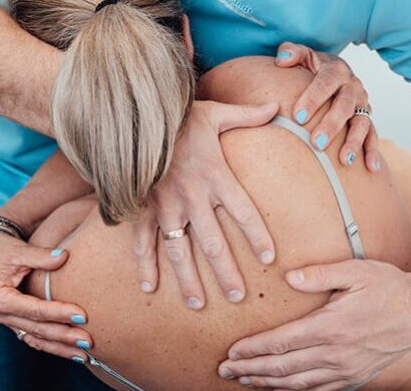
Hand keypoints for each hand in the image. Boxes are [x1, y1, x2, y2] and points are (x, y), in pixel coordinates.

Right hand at [0, 233, 91, 360]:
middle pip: (37, 329)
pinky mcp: (15, 323)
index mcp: (0, 298)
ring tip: (85, 355)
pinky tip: (71, 353)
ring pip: (36, 339)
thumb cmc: (1, 251)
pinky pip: (34, 338)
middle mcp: (1, 314)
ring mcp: (7, 321)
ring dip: (61, 347)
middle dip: (64, 336)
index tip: (82, 316)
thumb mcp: (18, 250)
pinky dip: (52, 346)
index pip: (34, 309)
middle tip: (89, 341)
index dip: (58, 313)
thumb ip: (41, 255)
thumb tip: (64, 256)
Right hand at [133, 100, 279, 308]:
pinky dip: (144, 264)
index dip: (257, 236)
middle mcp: (192, 196)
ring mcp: (165, 206)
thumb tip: (276, 107)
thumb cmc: (179, 115)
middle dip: (226, 272)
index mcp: (215, 175)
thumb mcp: (215, 111)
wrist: (135, 114)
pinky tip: (149, 287)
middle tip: (237, 297)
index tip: (269, 258)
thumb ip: (247, 114)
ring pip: (179, 250)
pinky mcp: (143, 207)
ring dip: (188, 279)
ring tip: (197, 304)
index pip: (243, 212)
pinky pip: (143, 240)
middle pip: (213, 243)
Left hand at [218, 259, 410, 389]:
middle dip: (250, 369)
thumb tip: (287, 277)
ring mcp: (345, 369)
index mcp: (331, 326)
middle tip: (225, 371)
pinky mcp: (353, 376)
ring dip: (267, 383)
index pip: (281, 342)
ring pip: (297, 383)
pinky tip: (278, 387)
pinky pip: (317, 389)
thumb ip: (319, 274)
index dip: (252, 349)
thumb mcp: (355, 271)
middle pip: (282, 367)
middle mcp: (335, 353)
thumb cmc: (389, 288)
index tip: (231, 352)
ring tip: (244, 380)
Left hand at [276, 42, 380, 170]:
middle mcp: (352, 86)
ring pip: (362, 123)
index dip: (312, 99)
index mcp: (335, 70)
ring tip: (345, 160)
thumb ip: (292, 53)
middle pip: (344, 106)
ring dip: (354, 142)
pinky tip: (371, 168)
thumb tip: (282, 59)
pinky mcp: (366, 118)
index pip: (325, 84)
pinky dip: (373, 151)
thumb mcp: (303, 56)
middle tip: (317, 143)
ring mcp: (362, 104)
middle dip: (332, 125)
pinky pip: (372, 135)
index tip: (297, 117)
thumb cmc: (312, 67)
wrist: (333, 72)